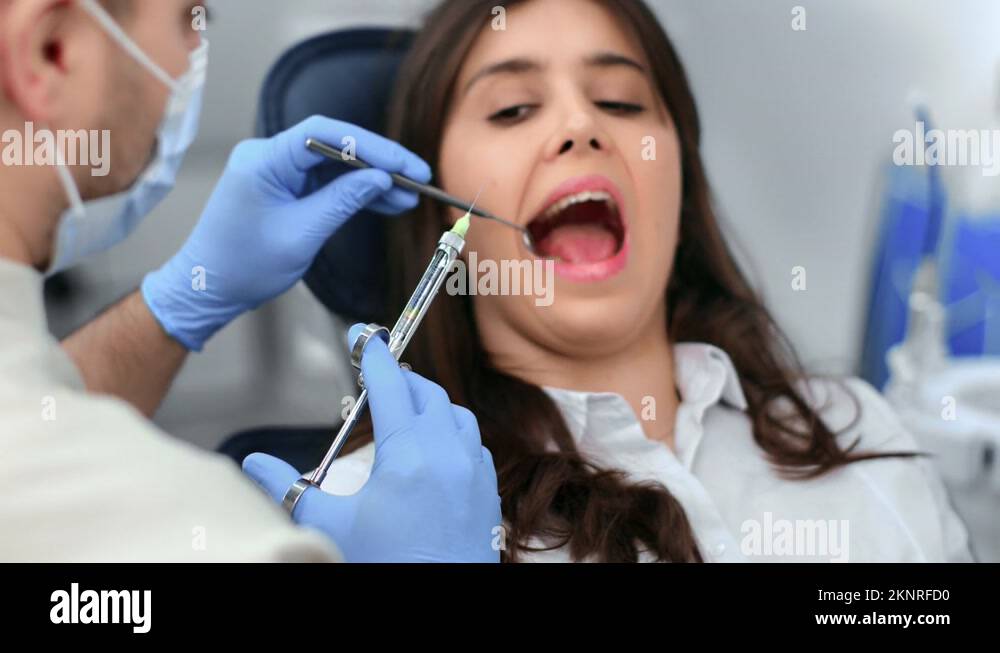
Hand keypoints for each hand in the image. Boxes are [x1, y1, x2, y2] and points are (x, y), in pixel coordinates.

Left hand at [141, 116, 430, 350]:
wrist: (209, 288)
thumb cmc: (243, 265)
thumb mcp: (301, 234)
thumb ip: (342, 201)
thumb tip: (380, 179)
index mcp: (264, 160)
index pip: (326, 135)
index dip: (372, 146)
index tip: (405, 165)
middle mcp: (269, 156)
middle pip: (335, 146)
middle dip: (378, 163)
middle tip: (417, 179)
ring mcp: (276, 170)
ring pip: (335, 165)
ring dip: (371, 180)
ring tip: (408, 198)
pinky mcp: (283, 187)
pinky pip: (325, 182)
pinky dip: (354, 192)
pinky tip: (384, 202)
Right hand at [243, 325, 501, 562]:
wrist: (439, 605)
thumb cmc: (386, 564)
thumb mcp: (328, 526)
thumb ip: (285, 488)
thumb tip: (250, 462)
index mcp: (407, 453)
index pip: (389, 384)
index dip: (373, 356)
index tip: (363, 336)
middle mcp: (447, 453)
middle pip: (427, 393)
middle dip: (401, 379)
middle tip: (378, 380)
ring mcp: (473, 471)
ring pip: (457, 416)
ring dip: (431, 405)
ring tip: (406, 413)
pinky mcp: (487, 492)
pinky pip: (474, 445)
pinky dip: (454, 435)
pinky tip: (436, 450)